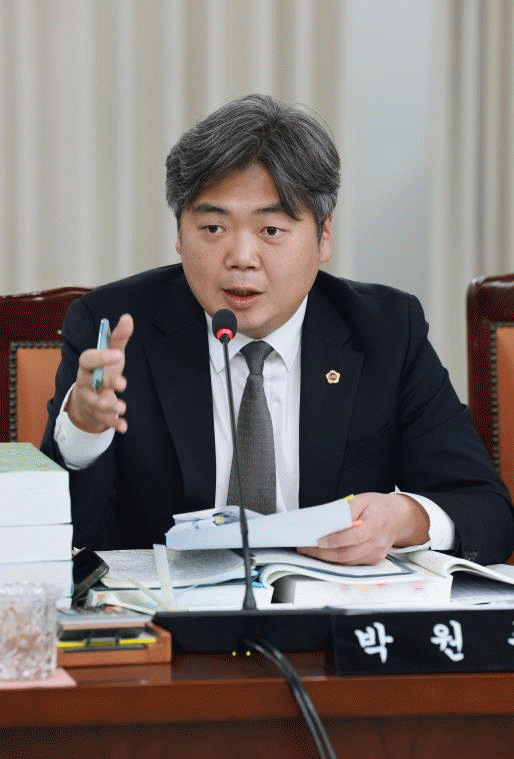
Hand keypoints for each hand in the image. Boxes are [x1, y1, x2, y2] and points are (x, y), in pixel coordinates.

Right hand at [66, 314, 133, 433]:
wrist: (88, 401)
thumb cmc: (101, 373)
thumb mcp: (111, 356)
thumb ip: (118, 338)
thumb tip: (127, 317)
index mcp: (87, 367)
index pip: (87, 359)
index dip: (100, 357)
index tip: (118, 354)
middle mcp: (85, 384)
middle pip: (91, 383)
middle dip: (106, 383)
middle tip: (123, 384)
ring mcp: (90, 401)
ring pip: (96, 404)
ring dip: (109, 406)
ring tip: (122, 407)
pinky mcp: (98, 416)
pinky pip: (104, 422)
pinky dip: (114, 424)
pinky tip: (124, 426)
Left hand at [297, 492, 429, 564]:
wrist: (399, 518)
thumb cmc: (378, 507)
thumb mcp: (362, 500)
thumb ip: (347, 511)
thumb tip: (330, 523)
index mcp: (375, 525)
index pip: (354, 537)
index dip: (335, 540)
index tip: (318, 541)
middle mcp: (377, 543)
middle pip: (348, 554)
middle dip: (323, 554)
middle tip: (306, 549)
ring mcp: (376, 555)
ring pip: (348, 562)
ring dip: (327, 559)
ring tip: (310, 552)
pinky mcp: (373, 561)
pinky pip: (352, 564)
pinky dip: (337, 560)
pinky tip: (324, 554)